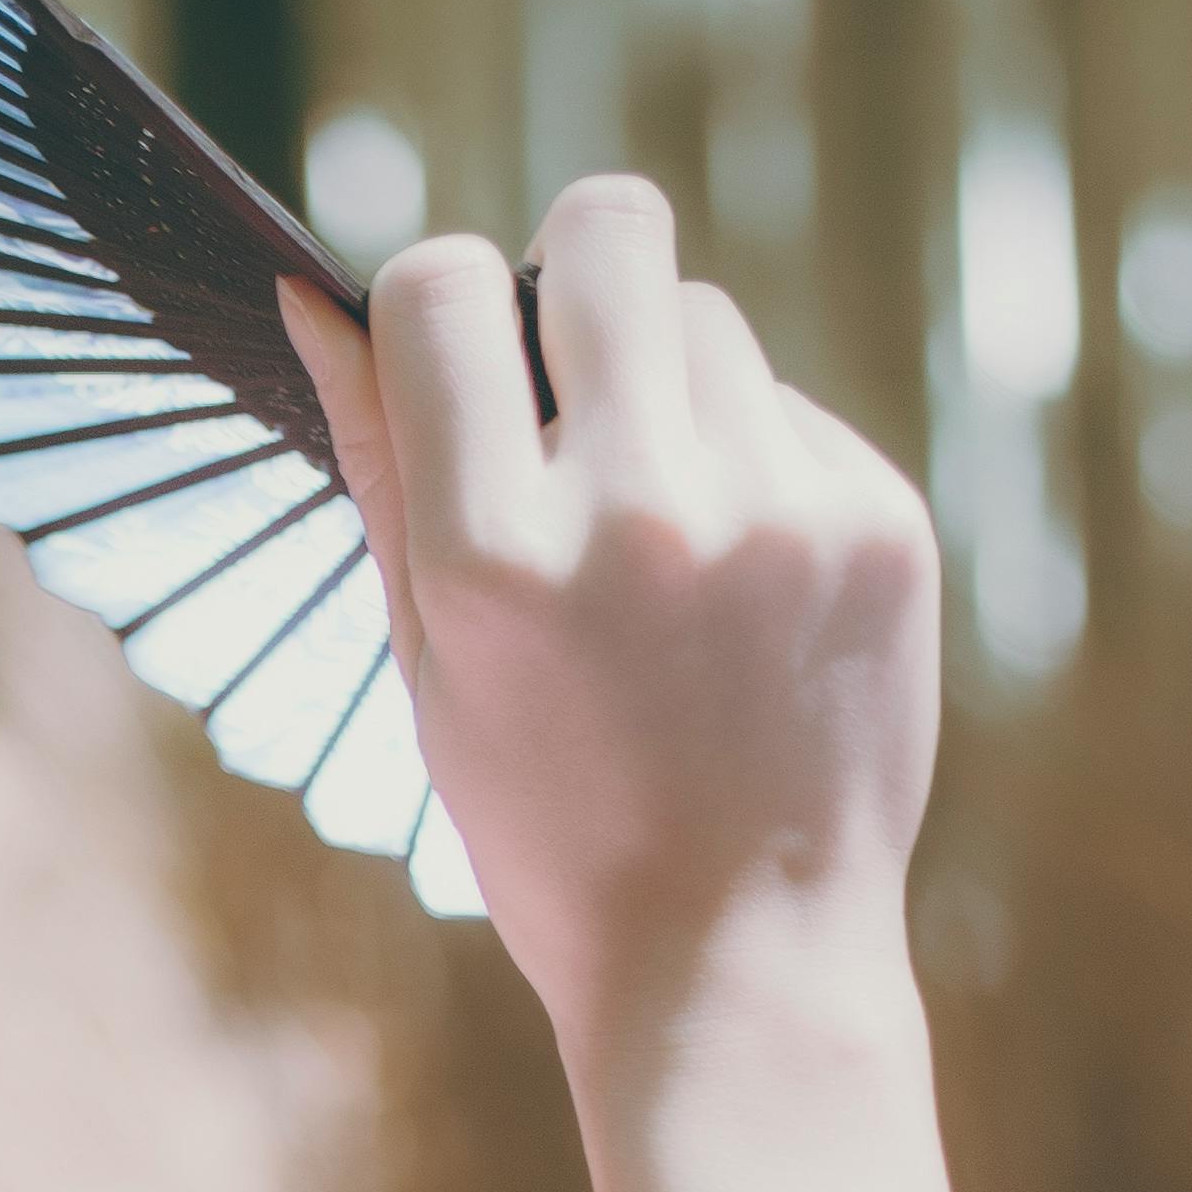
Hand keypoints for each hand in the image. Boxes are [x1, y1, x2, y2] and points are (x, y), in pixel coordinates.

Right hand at [282, 178, 939, 1088]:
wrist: (737, 961)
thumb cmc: (551, 825)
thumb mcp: (427, 666)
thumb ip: (381, 468)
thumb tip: (312, 298)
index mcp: (494, 558)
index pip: (443, 288)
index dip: (436, 302)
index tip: (453, 360)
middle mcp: (639, 514)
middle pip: (607, 230)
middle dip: (574, 278)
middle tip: (571, 381)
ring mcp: (777, 512)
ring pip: (708, 321)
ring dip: (668, 392)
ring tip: (663, 544)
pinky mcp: (879, 523)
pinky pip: (789, 411)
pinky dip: (753, 470)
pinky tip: (743, 601)